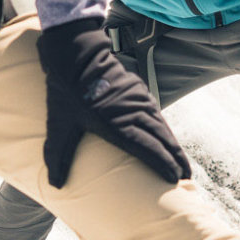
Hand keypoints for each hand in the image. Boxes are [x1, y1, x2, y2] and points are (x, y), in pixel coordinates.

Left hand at [35, 17, 189, 188]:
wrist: (75, 55)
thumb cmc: (65, 92)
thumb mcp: (59, 126)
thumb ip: (57, 156)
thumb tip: (54, 185)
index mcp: (116, 123)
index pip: (148, 148)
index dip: (163, 164)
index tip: (175, 179)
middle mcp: (133, 111)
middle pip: (162, 140)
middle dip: (176, 160)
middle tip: (186, 178)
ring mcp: (139, 100)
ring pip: (163, 127)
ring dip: (174, 146)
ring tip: (182, 165)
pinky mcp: (140, 91)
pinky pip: (158, 115)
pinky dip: (166, 131)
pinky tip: (169, 141)